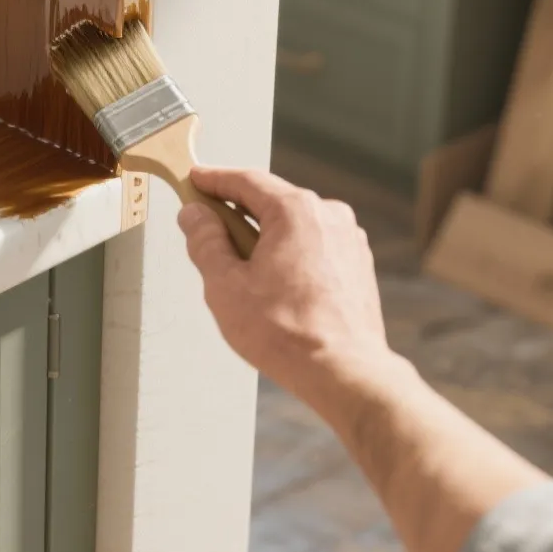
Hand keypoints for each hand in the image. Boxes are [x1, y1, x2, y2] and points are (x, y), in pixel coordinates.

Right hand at [178, 166, 394, 410]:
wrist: (344, 372)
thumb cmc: (288, 334)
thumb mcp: (225, 285)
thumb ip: (206, 242)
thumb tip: (195, 216)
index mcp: (296, 211)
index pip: (246, 181)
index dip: (214, 179)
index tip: (196, 179)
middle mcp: (329, 216)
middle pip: (272, 201)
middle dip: (238, 212)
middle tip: (208, 227)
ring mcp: (348, 240)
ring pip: (294, 226)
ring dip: (265, 237)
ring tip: (241, 271)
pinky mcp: (357, 264)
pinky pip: (314, 246)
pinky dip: (290, 254)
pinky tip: (273, 285)